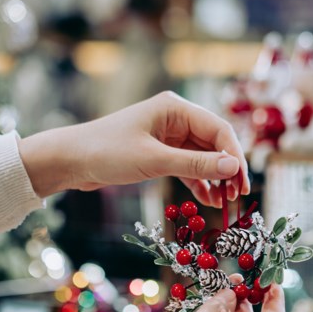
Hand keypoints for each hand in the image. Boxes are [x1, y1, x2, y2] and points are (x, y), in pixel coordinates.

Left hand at [16, 91, 249, 205]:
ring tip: (226, 202)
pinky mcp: (160, 153)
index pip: (219, 129)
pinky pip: (189, 167)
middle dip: (228, 169)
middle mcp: (176, 119)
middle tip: (239, 196)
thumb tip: (234, 168)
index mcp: (176, 108)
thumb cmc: (107, 152)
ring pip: (203, 157)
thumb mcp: (154, 160)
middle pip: (215, 143)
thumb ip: (196, 165)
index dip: (234, 156)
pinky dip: (199, 182)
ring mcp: (169, 136)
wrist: (70, 160)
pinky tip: (209, 201)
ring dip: (216, 178)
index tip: (242, 183)